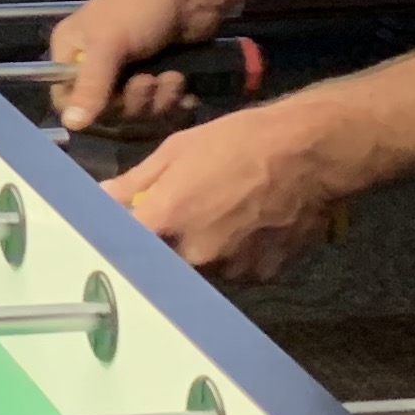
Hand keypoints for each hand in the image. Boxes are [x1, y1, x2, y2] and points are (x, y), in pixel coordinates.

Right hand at [49, 0, 214, 129]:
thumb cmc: (142, 8)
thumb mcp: (110, 43)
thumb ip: (90, 85)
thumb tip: (70, 125)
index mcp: (72, 51)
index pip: (65, 98)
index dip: (87, 108)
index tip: (111, 101)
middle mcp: (95, 65)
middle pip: (105, 111)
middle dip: (132, 102)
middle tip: (148, 80)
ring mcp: (128, 72)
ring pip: (136, 111)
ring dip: (157, 100)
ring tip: (172, 78)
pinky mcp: (157, 77)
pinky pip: (159, 107)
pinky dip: (173, 101)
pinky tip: (184, 87)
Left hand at [106, 99, 356, 285]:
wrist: (310, 152)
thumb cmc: (239, 140)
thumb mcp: (179, 149)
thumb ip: (137, 181)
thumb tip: (104, 198)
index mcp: (167, 219)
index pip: (125, 245)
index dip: (124, 237)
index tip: (127, 228)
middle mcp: (195, 254)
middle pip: (164, 262)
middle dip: (166, 244)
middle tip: (183, 217)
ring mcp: (230, 269)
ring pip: (201, 269)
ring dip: (201, 251)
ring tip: (222, 217)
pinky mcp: (261, 274)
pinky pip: (235, 270)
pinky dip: (234, 255)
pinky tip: (248, 227)